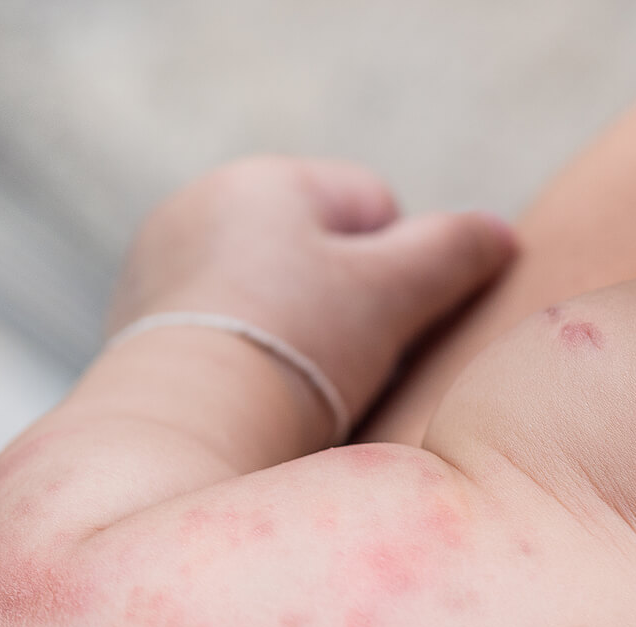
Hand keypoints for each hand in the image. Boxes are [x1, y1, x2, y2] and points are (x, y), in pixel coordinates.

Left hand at [106, 156, 514, 424]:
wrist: (178, 436)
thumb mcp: (392, 293)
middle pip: (314, 255)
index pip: (372, 205)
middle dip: (345, 306)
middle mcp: (198, 210)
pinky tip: (252, 407)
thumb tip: (500, 235)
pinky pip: (220, 339)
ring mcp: (158, 274)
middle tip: (352, 368)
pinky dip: (246, 366)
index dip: (400, 272)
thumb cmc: (293, 351)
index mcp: (262, 181)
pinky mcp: (135, 336)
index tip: (389, 331)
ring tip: (301, 394)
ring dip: (298, 339)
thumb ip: (456, 252)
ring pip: (267, 299)